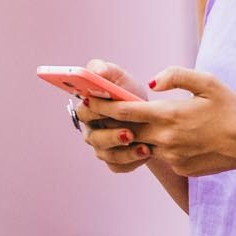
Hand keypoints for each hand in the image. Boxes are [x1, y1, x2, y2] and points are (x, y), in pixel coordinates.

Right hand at [69, 58, 160, 173]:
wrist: (152, 117)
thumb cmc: (130, 95)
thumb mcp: (120, 78)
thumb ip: (105, 70)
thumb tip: (97, 72)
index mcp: (89, 109)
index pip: (83, 111)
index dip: (92, 111)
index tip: (104, 109)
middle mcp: (92, 130)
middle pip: (93, 137)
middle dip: (110, 136)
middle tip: (128, 133)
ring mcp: (102, 147)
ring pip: (106, 154)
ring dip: (124, 152)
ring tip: (144, 146)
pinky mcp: (115, 161)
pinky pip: (119, 166)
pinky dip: (132, 161)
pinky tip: (146, 153)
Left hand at [105, 65, 235, 179]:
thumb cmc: (231, 109)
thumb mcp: (207, 82)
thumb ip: (176, 76)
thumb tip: (151, 82)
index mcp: (169, 115)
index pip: (125, 111)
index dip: (104, 105)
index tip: (89, 99)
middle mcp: (166, 139)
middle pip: (127, 130)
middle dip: (109, 121)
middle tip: (94, 112)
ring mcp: (172, 157)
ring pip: (144, 144)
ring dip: (134, 135)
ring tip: (127, 124)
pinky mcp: (180, 168)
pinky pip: (163, 155)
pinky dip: (161, 146)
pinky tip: (173, 138)